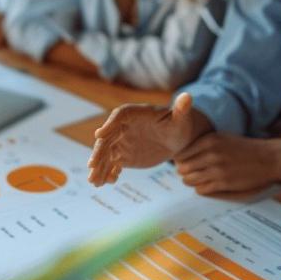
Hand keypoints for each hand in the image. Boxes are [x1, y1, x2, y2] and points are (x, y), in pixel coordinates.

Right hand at [87, 92, 201, 185]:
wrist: (175, 139)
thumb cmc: (178, 124)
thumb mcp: (181, 118)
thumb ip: (182, 108)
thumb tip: (188, 96)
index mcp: (135, 113)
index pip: (120, 116)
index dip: (109, 125)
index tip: (99, 135)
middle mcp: (124, 127)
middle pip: (108, 138)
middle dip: (99, 152)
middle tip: (92, 165)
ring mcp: (122, 142)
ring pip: (107, 154)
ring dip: (99, 166)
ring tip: (94, 181)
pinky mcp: (124, 155)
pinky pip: (113, 164)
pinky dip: (108, 172)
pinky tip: (106, 182)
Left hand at [174, 133, 278, 195]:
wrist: (268, 158)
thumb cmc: (244, 149)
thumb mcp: (222, 138)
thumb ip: (202, 145)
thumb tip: (180, 157)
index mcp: (209, 140)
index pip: (181, 154)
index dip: (181, 161)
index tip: (187, 164)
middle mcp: (211, 153)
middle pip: (183, 168)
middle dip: (185, 172)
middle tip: (193, 174)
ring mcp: (217, 169)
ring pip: (189, 180)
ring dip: (193, 182)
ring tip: (202, 179)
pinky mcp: (224, 182)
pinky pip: (201, 189)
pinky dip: (202, 189)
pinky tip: (210, 185)